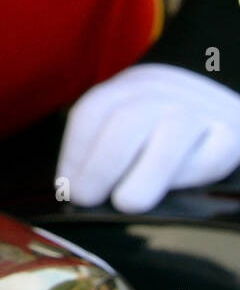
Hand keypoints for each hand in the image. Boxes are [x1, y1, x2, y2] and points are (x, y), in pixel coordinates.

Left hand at [58, 63, 239, 212]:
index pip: (94, 110)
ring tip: (124, 202)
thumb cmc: (167, 124)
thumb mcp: (135, 115)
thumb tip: (73, 188)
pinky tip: (171, 194)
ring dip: (144, 173)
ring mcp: (199, 111)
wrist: (226, 105)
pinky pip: (209, 156)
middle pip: (127, 120)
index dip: (75, 149)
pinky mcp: (230, 137)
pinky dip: (187, 176)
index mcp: (132, 87)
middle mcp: (163, 92)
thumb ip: (107, 141)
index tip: (66, 184)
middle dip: (101, 163)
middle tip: (86, 197)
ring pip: (171, 135)